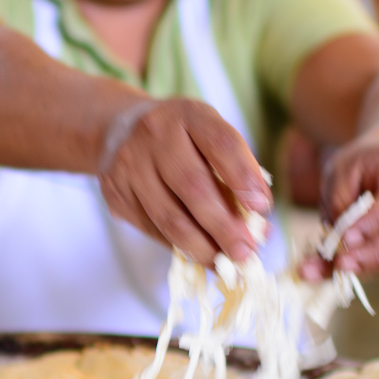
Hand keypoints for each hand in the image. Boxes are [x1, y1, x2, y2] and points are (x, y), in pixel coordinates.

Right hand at [98, 97, 271, 266]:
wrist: (116, 130)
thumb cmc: (180, 139)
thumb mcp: (208, 137)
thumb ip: (236, 173)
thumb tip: (260, 229)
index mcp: (188, 115)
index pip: (220, 143)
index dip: (243, 176)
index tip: (262, 207)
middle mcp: (155, 135)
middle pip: (193, 187)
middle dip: (224, 226)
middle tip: (245, 252)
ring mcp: (130, 165)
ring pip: (169, 217)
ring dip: (202, 247)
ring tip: (225, 263)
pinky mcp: (116, 193)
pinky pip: (152, 229)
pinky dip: (179, 247)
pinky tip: (199, 255)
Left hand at [299, 137, 378, 278]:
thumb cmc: (361, 165)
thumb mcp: (341, 171)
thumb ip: (338, 203)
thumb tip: (334, 244)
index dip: (373, 223)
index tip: (346, 239)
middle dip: (377, 254)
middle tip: (342, 264)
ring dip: (375, 265)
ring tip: (340, 269)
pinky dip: (374, 265)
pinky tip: (349, 269)